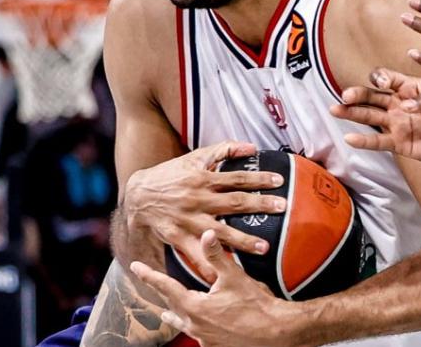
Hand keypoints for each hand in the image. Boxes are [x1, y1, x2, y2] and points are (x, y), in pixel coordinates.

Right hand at [124, 141, 285, 280]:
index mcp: (203, 178)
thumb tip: (252, 147)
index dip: (259, 179)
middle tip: (282, 208)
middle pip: (233, 203)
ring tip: (264, 248)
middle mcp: (197, 198)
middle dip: (259, 206)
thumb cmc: (171, 174)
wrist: (138, 195)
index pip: (237, 177)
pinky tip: (222, 273)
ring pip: (218, 231)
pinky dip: (207, 263)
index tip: (280, 181)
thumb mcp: (195, 157)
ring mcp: (188, 219)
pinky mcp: (176, 236)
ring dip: (242, 240)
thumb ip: (223, 149)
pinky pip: (194, 252)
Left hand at [131, 230, 299, 346]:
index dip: (149, 275)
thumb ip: (217, 256)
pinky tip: (197, 326)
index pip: (166, 287)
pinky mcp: (214, 346)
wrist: (275, 333)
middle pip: (171, 306)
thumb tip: (206, 233)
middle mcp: (194, 324)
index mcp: (195, 306)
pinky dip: (193, 326)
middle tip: (151, 284)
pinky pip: (197, 334)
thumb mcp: (235, 278)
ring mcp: (204, 338)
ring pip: (182, 323)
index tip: (136, 266)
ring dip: (174, 313)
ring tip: (167, 312)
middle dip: (161, 294)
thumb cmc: (256, 306)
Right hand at [331, 68, 420, 165]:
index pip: (390, 78)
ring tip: (336, 110)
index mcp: (413, 86)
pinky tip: (351, 138)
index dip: (382, 77)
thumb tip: (406, 105)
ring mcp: (400, 123)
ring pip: (371, 117)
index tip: (382, 81)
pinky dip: (365, 141)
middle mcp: (402, 103)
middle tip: (345, 96)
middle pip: (374, 96)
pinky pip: (380, 142)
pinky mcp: (402, 143)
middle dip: (358, 94)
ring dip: (353, 114)